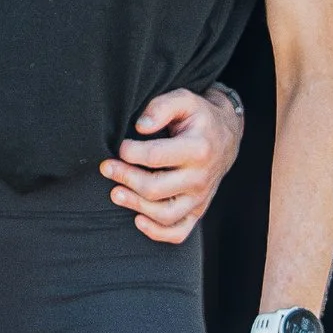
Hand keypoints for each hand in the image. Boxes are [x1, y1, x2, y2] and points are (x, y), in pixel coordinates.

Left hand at [102, 83, 243, 241]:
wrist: (225, 136)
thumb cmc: (199, 117)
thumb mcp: (185, 99)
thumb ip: (161, 107)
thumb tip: (140, 127)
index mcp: (198, 149)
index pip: (155, 157)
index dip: (130, 153)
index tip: (120, 147)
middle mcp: (201, 177)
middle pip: (155, 189)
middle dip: (125, 178)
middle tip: (106, 168)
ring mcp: (200, 197)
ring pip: (165, 215)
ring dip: (135, 206)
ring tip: (115, 193)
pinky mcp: (198, 210)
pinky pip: (179, 232)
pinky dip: (157, 233)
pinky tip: (138, 219)